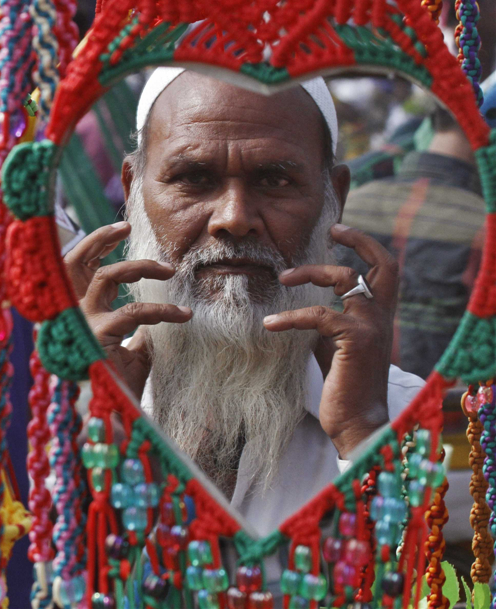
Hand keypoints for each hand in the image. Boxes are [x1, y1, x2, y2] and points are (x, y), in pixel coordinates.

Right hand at [64, 222, 191, 394]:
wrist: (115, 416)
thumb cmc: (119, 384)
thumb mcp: (132, 348)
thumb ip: (138, 326)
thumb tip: (156, 310)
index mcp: (77, 311)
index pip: (77, 267)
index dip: (95, 244)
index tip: (121, 230)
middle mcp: (72, 313)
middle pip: (76, 261)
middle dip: (99, 238)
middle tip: (127, 227)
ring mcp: (82, 322)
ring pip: (106, 276)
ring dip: (140, 267)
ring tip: (170, 270)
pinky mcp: (97, 335)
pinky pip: (134, 311)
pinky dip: (163, 310)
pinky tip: (184, 315)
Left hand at [263, 224, 397, 457]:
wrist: (356, 423)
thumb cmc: (342, 384)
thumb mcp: (332, 345)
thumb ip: (325, 322)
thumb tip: (302, 305)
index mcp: (379, 316)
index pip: (384, 270)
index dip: (365, 245)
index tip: (339, 230)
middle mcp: (382, 316)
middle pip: (383, 264)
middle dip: (359, 239)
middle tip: (332, 230)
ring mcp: (372, 326)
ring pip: (345, 280)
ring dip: (310, 273)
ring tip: (282, 278)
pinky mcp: (356, 340)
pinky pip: (318, 315)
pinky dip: (290, 317)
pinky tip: (269, 324)